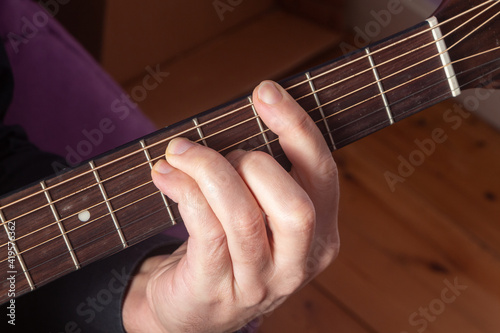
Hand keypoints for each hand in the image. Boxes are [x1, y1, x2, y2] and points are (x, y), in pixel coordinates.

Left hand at [122, 81, 339, 332]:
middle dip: (252, 162)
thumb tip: (243, 114)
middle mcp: (297, 264)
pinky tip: (166, 174)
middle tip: (222, 153)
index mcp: (321, 236)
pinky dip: (184, 190)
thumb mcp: (263, 214)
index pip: (322, 175)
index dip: (297, 128)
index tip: (265, 92)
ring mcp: (258, 283)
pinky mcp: (215, 289)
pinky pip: (205, 231)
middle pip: (294, 206)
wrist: (195, 310)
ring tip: (182, 153)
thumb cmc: (231, 247)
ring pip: (243, 217)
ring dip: (208, 170)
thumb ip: (266, 176)